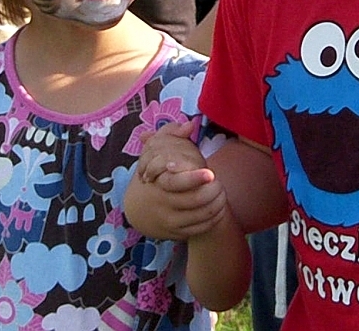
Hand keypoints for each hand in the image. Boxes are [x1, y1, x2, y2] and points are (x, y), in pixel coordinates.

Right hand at [123, 121, 228, 239]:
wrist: (138, 209)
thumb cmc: (155, 175)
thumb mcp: (156, 150)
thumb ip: (172, 133)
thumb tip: (190, 124)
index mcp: (159, 183)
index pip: (177, 183)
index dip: (195, 178)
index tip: (211, 173)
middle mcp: (164, 204)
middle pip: (197, 200)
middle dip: (215, 190)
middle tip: (219, 181)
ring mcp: (170, 221)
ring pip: (202, 215)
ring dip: (217, 203)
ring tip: (221, 193)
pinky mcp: (176, 233)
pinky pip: (201, 229)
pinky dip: (214, 218)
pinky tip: (218, 207)